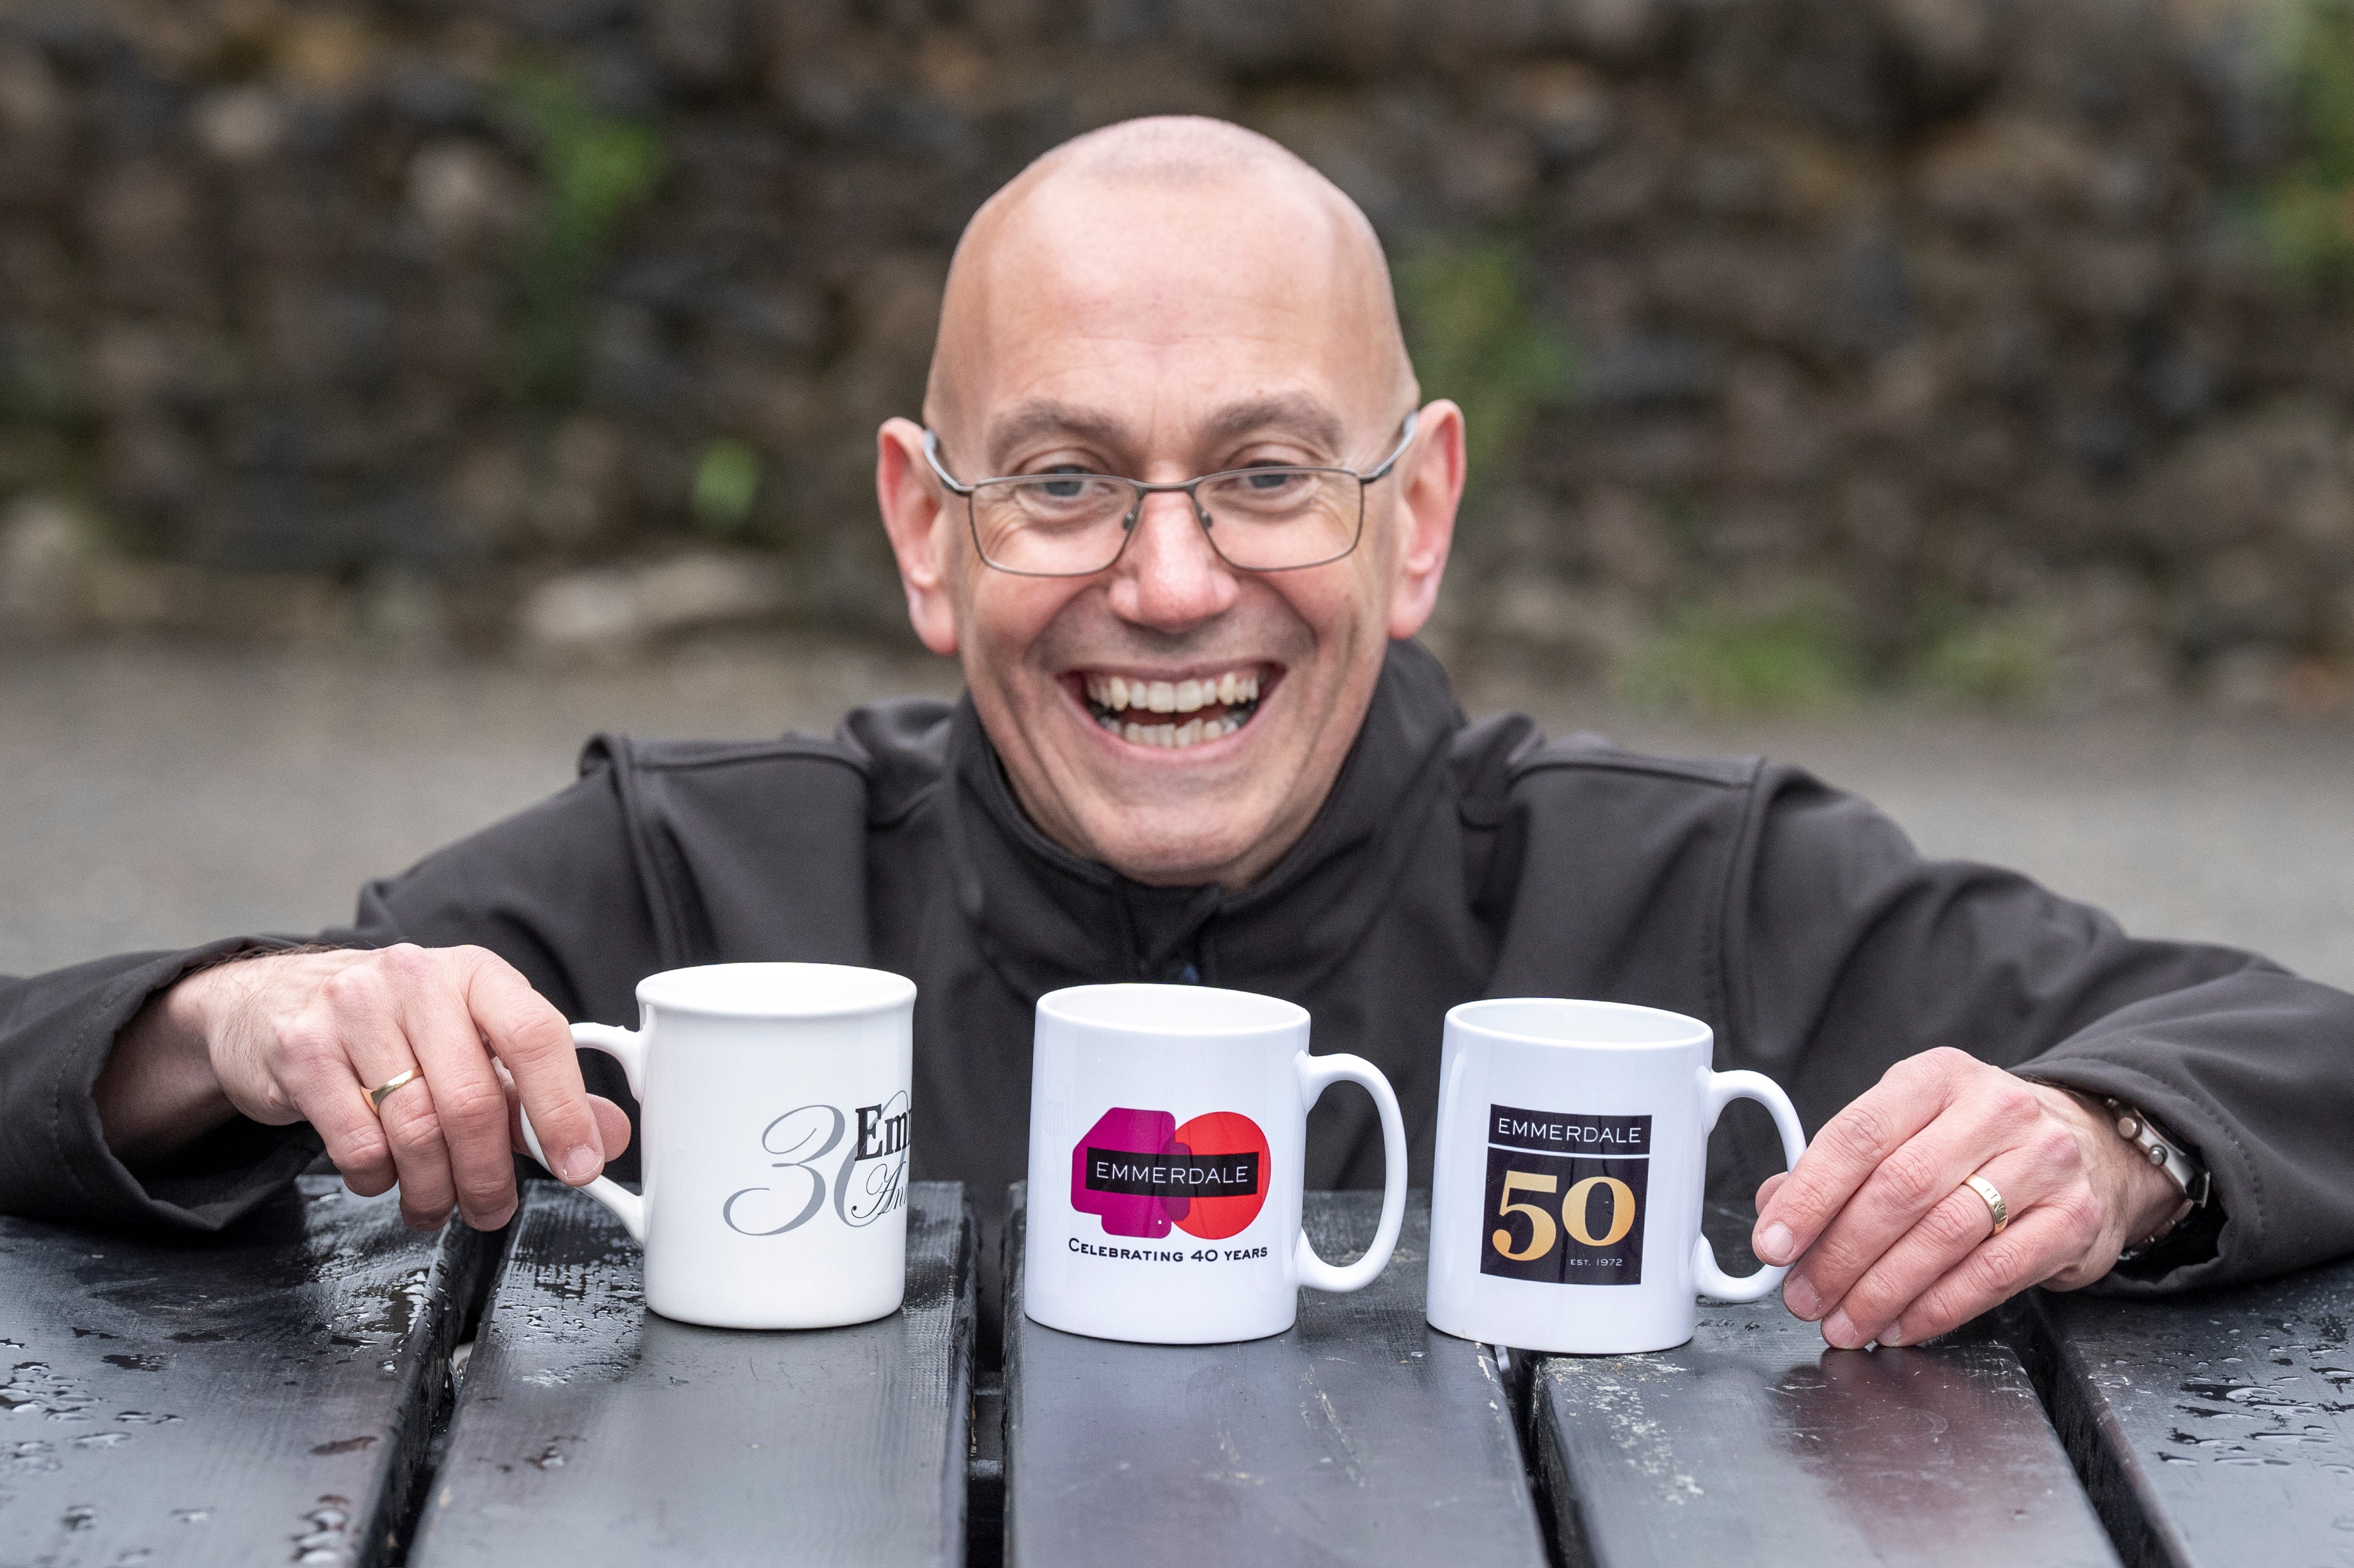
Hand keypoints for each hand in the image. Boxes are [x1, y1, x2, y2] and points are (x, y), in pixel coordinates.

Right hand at [96, 945, 631, 1231]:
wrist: (281, 1003)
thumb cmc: (399, 1029)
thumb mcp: (478, 1045)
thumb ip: (544, 1092)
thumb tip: (608, 1137)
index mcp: (477, 975)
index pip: (536, 1036)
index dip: (563, 1110)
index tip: (580, 1166)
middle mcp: (416, 979)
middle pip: (471, 1100)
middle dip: (488, 1176)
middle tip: (492, 1210)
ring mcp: (352, 1009)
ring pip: (414, 1129)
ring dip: (433, 1188)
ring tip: (436, 1204)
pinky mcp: (301, 1049)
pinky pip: (356, 1143)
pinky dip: (377, 1178)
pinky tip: (383, 1173)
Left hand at [1749, 1047, 2181, 1348]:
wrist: (2085, 1145)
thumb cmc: (1973, 1141)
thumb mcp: (1906, 1130)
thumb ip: (1838, 1167)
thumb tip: (1776, 1212)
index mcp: (1935, 1077)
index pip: (1858, 1135)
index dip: (1808, 1196)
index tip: (1773, 1244)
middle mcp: (1993, 1109)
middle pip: (1899, 1190)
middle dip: (1840, 1255)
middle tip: (1804, 1298)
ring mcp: (2042, 1161)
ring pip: (1944, 1236)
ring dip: (1882, 1291)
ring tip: (1845, 1322)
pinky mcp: (2073, 1216)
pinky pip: (1993, 1274)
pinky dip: (1937, 1308)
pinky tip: (1902, 1325)